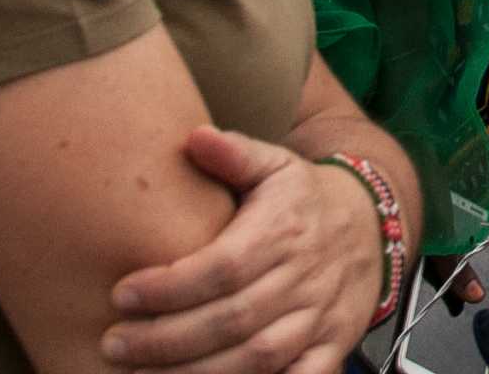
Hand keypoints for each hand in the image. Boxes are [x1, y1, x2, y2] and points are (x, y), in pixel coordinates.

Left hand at [105, 128, 383, 373]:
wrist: (373, 224)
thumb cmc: (305, 199)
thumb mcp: (276, 165)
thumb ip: (235, 153)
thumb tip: (193, 137)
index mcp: (284, 229)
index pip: (223, 266)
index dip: (170, 286)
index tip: (121, 295)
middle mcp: (304, 275)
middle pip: (232, 319)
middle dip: (166, 339)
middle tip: (114, 344)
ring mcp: (320, 316)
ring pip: (258, 357)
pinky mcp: (333, 345)